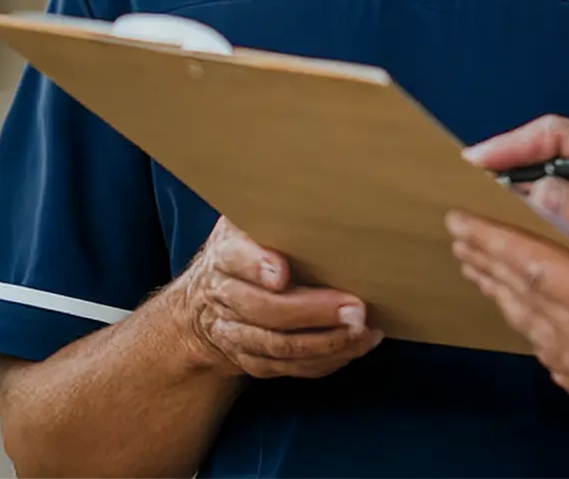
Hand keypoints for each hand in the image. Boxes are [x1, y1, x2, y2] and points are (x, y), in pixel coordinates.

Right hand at [169, 218, 384, 379]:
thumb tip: (324, 200)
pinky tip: (359, 344)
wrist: (206, 302)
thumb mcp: (249, 223)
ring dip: (326, 342)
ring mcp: (237, 335)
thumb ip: (275, 216)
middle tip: (355, 308)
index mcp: (225, 254)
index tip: (282, 273)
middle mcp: (225, 297)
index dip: (257, 266)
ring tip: (362, 330)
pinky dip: (328, 360)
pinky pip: (291, 368)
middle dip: (312, 313)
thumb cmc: (246, 249)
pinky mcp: (254, 361)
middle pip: (264, 311)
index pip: (236, 258)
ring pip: (280, 347)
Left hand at [447, 213, 568, 439]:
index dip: (494, 240)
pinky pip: (546, 351)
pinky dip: (527, 326)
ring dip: (498, 291)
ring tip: (476, 268)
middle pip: (518, 293)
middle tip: (457, 235)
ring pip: (527, 323)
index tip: (463, 220)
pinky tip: (525, 323)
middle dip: (485, 260)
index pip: (532, 265)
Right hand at [463, 115, 568, 279]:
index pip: (561, 134)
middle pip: (552, 139)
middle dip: (509, 157)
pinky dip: (542, 184)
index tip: (477, 159)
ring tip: (481, 190)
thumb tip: (538, 196)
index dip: (514, 146)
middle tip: (466, 176)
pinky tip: (518, 203)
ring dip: (523, 172)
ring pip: (558, 155)